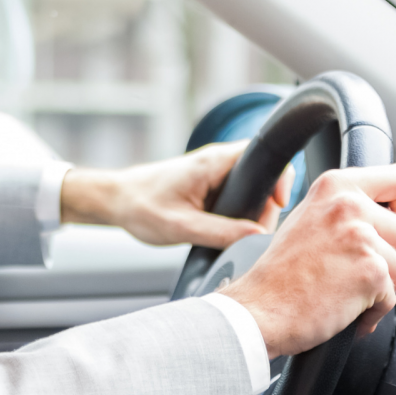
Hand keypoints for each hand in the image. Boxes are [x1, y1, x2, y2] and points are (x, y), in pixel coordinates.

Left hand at [60, 141, 293, 247]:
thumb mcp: (180, 226)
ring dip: (251, 213)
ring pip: (252, 191)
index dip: (280, 179)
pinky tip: (225, 232)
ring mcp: (214, 174)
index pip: (264, 156)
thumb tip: (258, 238)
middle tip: (252, 232)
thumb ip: (221, 232)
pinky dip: (238, 214)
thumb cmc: (139, 206)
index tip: (278, 205)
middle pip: (264, 178)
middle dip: (266, 206)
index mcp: (214, 163)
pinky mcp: (209, 187)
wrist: (114, 200)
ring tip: (233, 235)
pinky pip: (237, 197)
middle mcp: (217, 163)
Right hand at [220, 166, 395, 358]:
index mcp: (335, 186)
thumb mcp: (310, 219)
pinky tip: (342, 306)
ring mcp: (360, 237)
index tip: (395, 216)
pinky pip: (393, 295)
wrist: (259, 308)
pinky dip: (371, 309)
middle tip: (349, 269)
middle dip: (389, 256)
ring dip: (380, 285)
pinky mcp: (372, 271)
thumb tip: (394, 211)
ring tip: (342, 289)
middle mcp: (348, 205)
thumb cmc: (281, 273)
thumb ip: (350, 209)